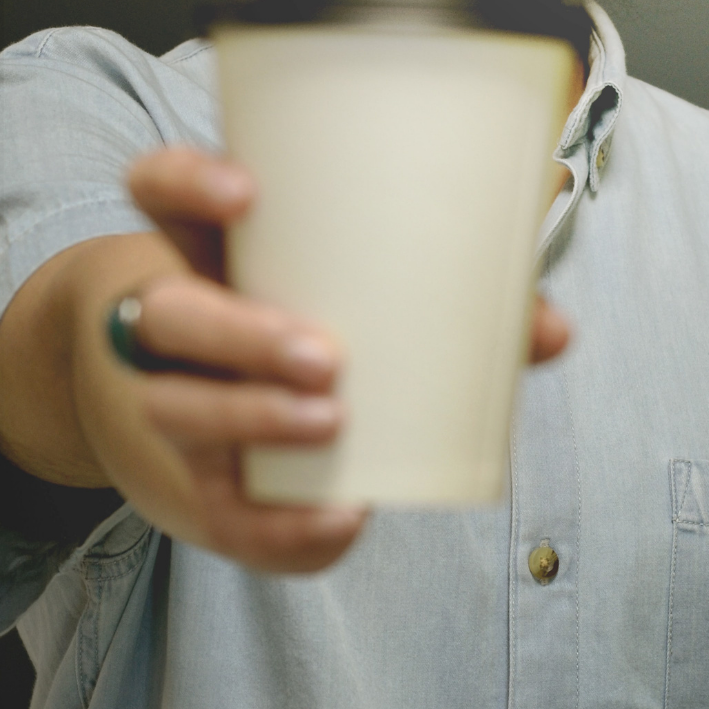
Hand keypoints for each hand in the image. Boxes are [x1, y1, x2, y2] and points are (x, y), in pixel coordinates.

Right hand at [106, 147, 568, 571]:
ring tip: (330, 425)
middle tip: (326, 357)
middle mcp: (166, 322)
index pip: (157, 192)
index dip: (185, 184)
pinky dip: (280, 525)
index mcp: (201, 251)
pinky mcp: (194, 483)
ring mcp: (167, 403)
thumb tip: (551, 329)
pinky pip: (218, 511)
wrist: (200, 422)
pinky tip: (342, 518)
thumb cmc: (296, 332)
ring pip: (174, 408)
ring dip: (251, 420)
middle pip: (164, 315)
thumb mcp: (341, 297)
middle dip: (240, 335)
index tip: (248, 193)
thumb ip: (445, 301)